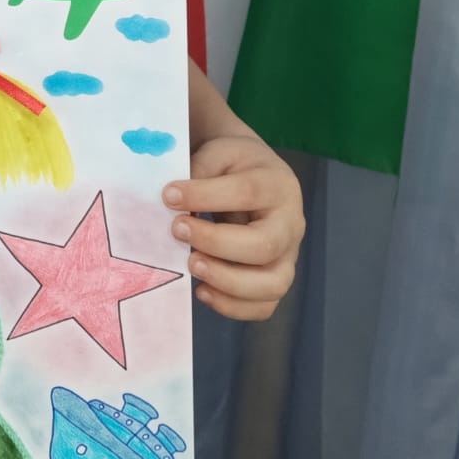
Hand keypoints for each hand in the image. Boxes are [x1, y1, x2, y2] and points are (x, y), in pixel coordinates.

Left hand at [162, 134, 303, 319]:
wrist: (252, 175)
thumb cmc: (231, 164)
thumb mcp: (218, 152)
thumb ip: (199, 170)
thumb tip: (173, 199)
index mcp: (277, 184)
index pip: (247, 193)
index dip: (206, 196)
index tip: (168, 196)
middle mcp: (290, 223)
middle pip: (265, 245)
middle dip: (216, 243)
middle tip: (177, 230)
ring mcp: (288, 256)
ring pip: (272, 284)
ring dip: (227, 281)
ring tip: (191, 265)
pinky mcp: (276, 279)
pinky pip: (264, 306)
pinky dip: (232, 306)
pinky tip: (201, 290)